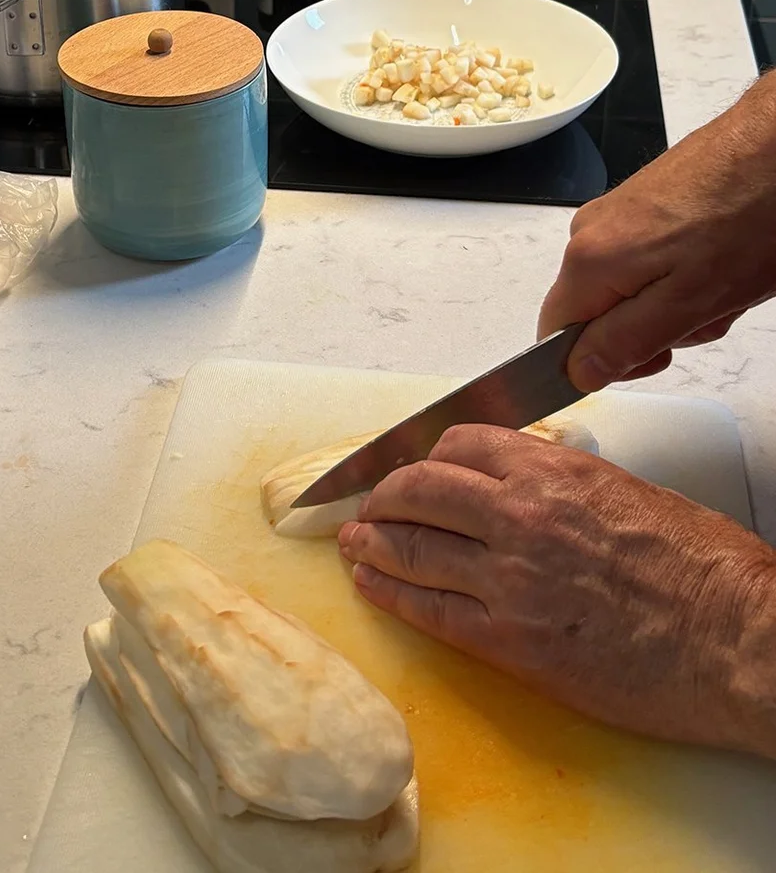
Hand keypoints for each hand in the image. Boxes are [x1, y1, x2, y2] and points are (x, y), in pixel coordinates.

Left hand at [339, 425, 775, 758]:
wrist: (735, 642)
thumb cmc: (705, 570)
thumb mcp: (631, 492)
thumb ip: (566, 483)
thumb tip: (528, 483)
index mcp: (554, 471)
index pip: (459, 444)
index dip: (424, 454)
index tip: (411, 466)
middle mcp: (521, 516)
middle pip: (420, 489)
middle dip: (383, 494)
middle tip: (366, 504)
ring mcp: (510, 580)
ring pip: (413, 547)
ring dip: (371, 542)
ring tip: (351, 542)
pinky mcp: (511, 643)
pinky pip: (430, 610)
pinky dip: (390, 593)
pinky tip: (371, 585)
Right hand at [539, 72, 775, 391]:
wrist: (775, 144)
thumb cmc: (746, 217)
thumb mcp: (690, 304)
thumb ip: (625, 343)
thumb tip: (576, 371)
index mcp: (588, 262)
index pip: (555, 338)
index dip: (601, 361)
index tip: (654, 356)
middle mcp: (589, 232)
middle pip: (599, 313)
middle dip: (653, 327)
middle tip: (705, 311)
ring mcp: (616, 212)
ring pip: (630, 287)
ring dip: (678, 299)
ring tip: (725, 279)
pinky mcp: (644, 200)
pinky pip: (650, 258)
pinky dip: (687, 270)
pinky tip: (722, 259)